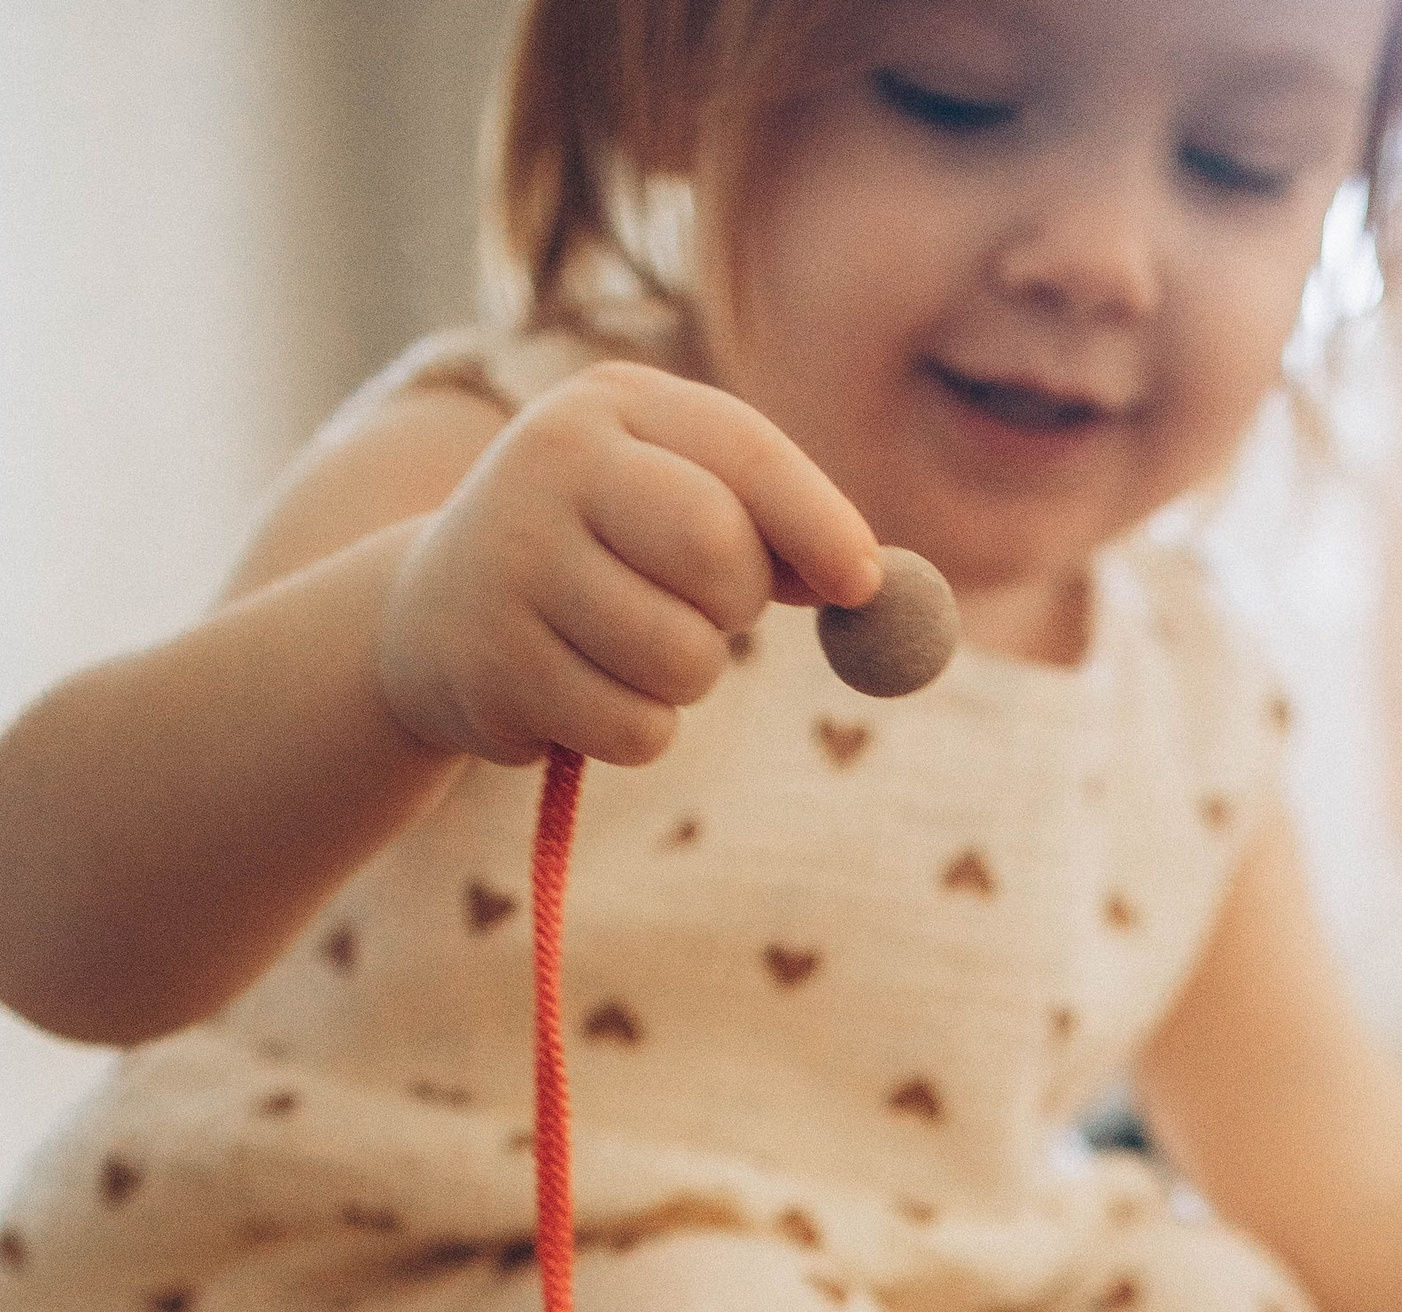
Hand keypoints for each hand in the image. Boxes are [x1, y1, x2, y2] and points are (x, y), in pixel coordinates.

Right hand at [378, 363, 882, 769]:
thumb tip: (879, 587)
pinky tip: (583, 691)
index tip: (863, 582)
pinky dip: (638, 730)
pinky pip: (636, 728)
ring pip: (682, 656)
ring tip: (629, 649)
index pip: (741, 451)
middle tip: (708, 612)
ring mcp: (514, 559)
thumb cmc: (601, 556)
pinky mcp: (496, 663)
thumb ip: (769, 531)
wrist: (437, 616)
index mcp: (615, 405)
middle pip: (714, 549)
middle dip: (736, 604)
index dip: (817, 521)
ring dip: (686, 679)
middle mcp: (552, 460)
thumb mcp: (675, 506)